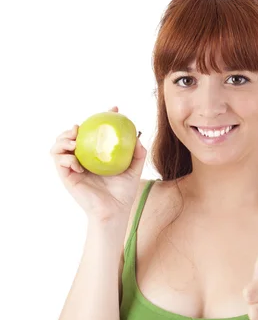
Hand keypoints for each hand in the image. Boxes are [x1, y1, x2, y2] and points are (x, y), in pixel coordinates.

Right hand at [49, 106, 146, 221]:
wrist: (114, 210)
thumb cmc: (124, 192)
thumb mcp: (134, 170)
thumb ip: (137, 154)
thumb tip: (138, 138)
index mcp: (95, 154)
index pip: (93, 132)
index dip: (100, 117)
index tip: (112, 109)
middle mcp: (82, 158)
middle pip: (71, 135)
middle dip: (72, 127)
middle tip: (80, 127)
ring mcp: (73, 167)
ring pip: (58, 145)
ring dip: (63, 139)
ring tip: (74, 143)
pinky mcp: (67, 177)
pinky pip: (59, 161)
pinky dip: (65, 158)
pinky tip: (77, 162)